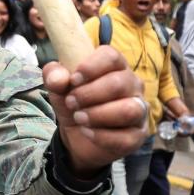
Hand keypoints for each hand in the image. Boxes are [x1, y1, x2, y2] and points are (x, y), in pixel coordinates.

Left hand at [43, 46, 146, 177]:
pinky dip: (101, 136)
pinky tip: (87, 132)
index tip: (73, 79)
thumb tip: (59, 79)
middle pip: (118, 83)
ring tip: (79, 117)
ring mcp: (139, 110)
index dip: (91, 67)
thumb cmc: (74, 101)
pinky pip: (126, 137)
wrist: (77, 134)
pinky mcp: (138, 135)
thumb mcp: (58, 87)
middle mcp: (132, 85)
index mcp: (115, 66)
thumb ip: (54, 76)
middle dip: (89, 94)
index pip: (111, 56)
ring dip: (98, 115)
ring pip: (128, 110)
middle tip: (71, 102)